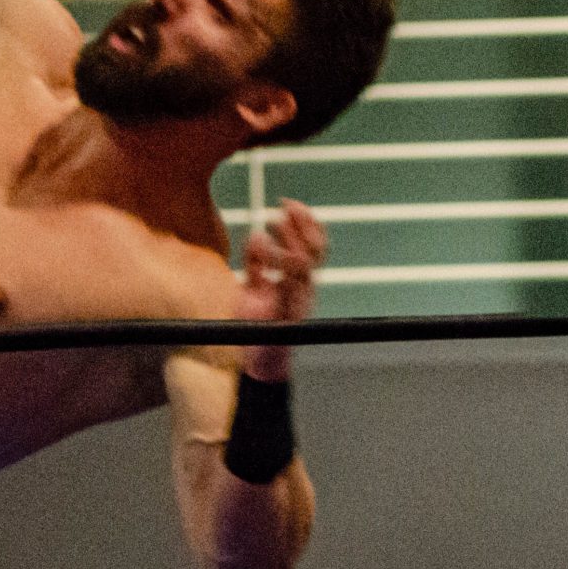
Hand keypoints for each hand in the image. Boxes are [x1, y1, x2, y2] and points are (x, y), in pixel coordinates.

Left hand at [238, 200, 325, 326]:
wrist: (257, 365)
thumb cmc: (254, 329)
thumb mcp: (250, 290)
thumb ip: (254, 264)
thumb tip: (255, 235)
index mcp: (299, 281)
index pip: (313, 245)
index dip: (305, 222)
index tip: (287, 203)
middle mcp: (305, 288)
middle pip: (317, 248)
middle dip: (303, 222)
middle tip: (283, 203)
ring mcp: (300, 300)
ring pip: (307, 260)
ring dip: (290, 238)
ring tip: (270, 223)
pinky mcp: (290, 310)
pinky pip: (291, 279)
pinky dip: (277, 258)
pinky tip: (260, 246)